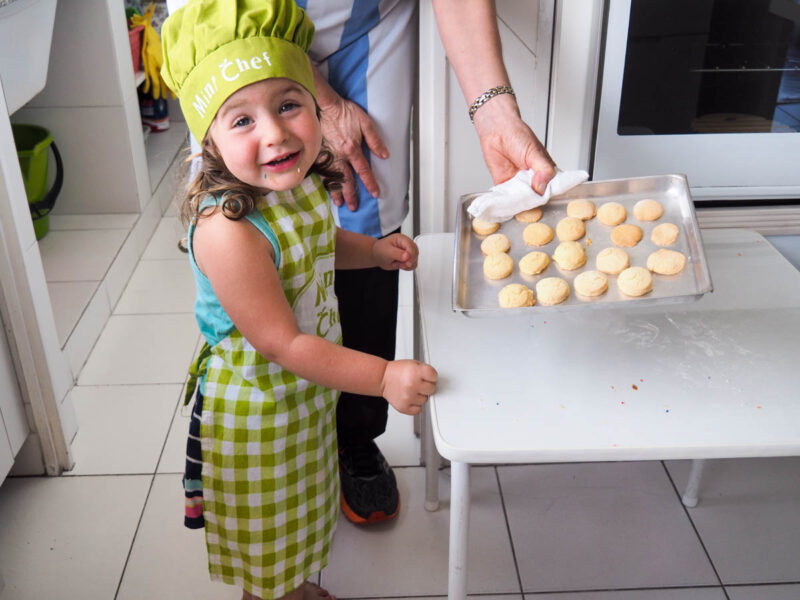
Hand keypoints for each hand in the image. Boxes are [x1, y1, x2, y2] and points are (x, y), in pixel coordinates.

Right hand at [319, 95, 388, 210]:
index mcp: (352, 149)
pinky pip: (322, 171)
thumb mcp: (365, 122)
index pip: (363, 171)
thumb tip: (384, 155)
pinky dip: (324, 182)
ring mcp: (327, 156)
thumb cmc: (344, 111)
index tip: (375, 194)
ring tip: (339, 203)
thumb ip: (375, 140)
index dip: (370, 183)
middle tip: (354, 207)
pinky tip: (326, 189)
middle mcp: (339, 156)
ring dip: (336, 192)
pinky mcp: (318, 153)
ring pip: (332, 178)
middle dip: (351, 195)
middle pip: (346, 180)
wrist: (323, 104)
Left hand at [372, 233, 417, 270]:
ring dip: (407, 265)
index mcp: (402, 239)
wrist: (377, 256)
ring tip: (397, 263)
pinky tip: (400, 265)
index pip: (411, 246)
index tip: (407, 262)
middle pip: (415, 253)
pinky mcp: (408, 259)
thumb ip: (397, 254)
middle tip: (399, 263)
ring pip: (415, 260)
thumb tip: (407, 256)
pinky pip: (413, 265)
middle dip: (408, 261)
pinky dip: (407, 268)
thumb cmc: (380, 250)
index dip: (410, 255)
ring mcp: (408, 252)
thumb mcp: (387, 251)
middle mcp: (406, 244)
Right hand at [381, 360, 437, 415]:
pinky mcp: (404, 407)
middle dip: (426, 386)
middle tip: (418, 383)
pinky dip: (415, 405)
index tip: (427, 376)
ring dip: (420, 396)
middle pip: (432, 389)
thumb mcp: (413, 363)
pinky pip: (418, 409)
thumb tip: (436, 380)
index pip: (434, 377)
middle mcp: (412, 384)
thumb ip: (426, 370)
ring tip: (412, 390)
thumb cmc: (397, 371)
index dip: (431, 376)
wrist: (382, 378)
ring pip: (425, 400)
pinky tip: (410, 397)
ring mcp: (408, 397)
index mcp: (415, 371)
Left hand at [472, 94, 556, 194]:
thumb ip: (543, 170)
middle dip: (533, 203)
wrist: (496, 131)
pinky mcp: (505, 188)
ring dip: (520, 204)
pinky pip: (507, 200)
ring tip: (518, 201)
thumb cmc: (518, 136)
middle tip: (529, 201)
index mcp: (545, 172)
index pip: (552, 190)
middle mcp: (533, 181)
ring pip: (522, 202)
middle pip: (536, 199)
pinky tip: (507, 204)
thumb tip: (542, 188)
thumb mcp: (535, 153)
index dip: (550, 197)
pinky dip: (506, 204)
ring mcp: (519, 186)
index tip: (546, 200)